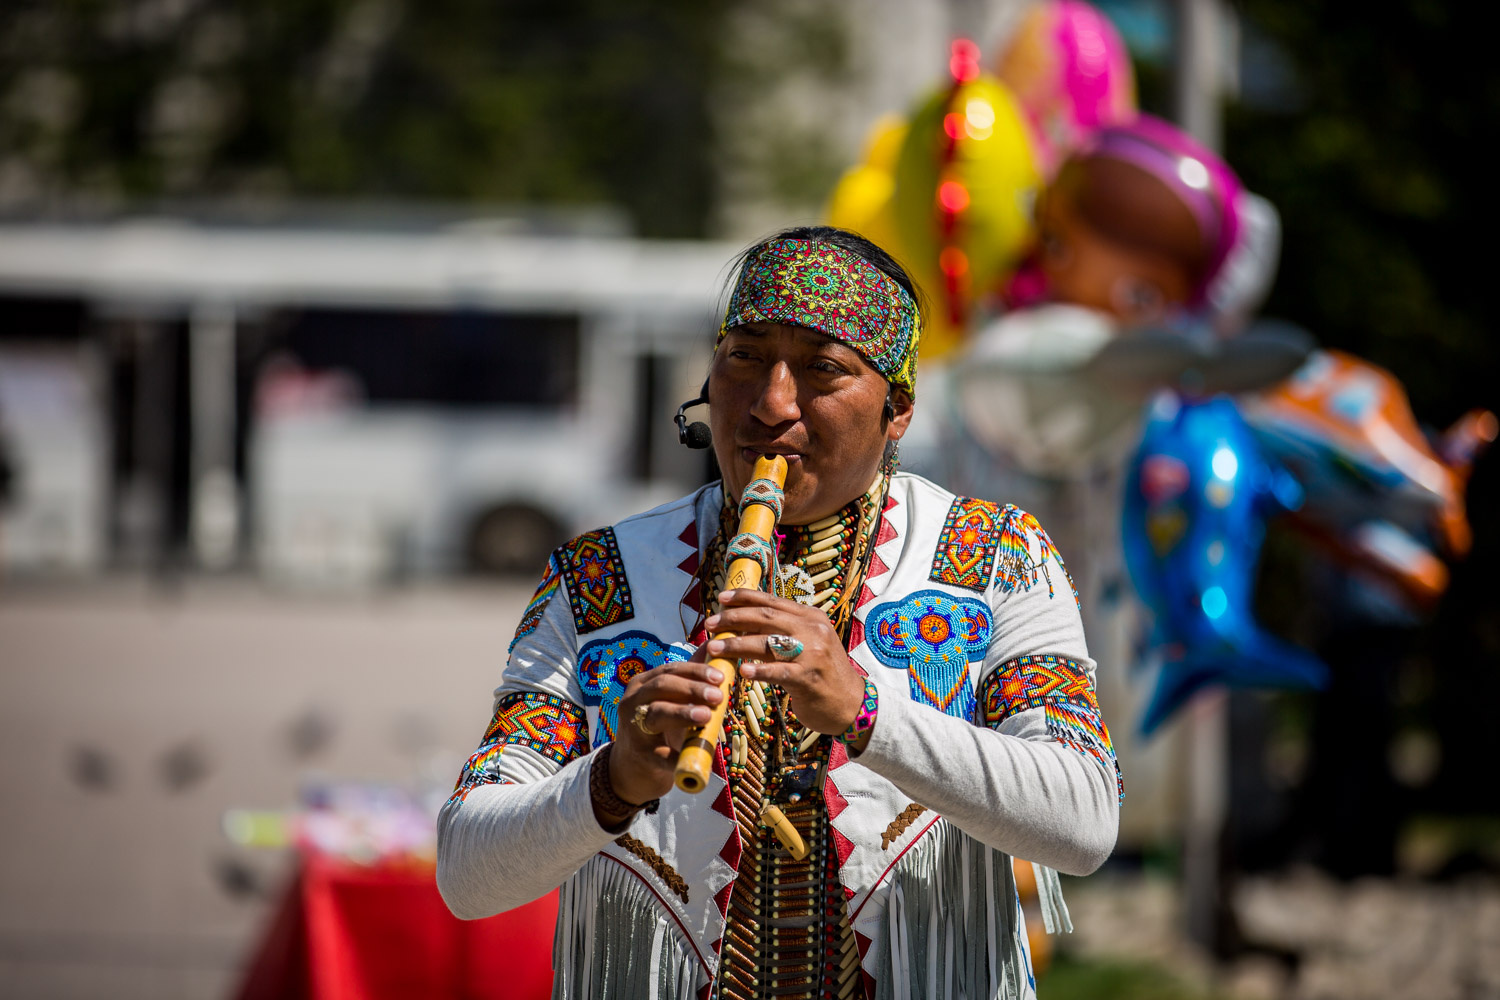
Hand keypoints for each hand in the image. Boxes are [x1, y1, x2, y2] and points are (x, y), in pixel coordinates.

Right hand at [606, 657, 725, 809]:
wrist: (635, 765)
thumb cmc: (660, 725)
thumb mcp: (671, 700)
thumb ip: (690, 678)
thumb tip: (713, 649)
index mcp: (643, 684)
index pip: (670, 670)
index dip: (695, 671)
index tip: (719, 677)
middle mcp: (633, 701)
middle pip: (661, 686)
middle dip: (692, 689)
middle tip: (717, 696)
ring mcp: (633, 727)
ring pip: (656, 713)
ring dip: (683, 713)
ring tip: (705, 716)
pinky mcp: (640, 754)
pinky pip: (661, 753)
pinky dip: (678, 754)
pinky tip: (693, 754)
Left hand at [703, 589, 864, 735]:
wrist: (852, 703)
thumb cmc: (822, 673)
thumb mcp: (810, 642)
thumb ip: (786, 629)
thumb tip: (746, 619)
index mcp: (812, 617)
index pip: (772, 601)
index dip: (744, 597)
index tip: (721, 598)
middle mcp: (814, 630)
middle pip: (766, 618)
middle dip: (734, 618)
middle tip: (710, 624)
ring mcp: (813, 654)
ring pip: (768, 643)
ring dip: (737, 645)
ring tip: (715, 648)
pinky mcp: (809, 678)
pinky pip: (779, 671)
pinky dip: (759, 671)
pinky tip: (742, 672)